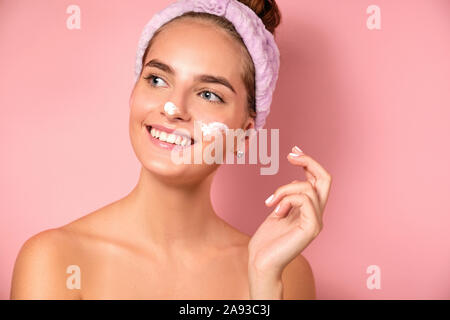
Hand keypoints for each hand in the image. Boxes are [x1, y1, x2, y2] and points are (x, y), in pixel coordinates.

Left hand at [248, 146, 331, 279]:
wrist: (261, 262)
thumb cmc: (267, 241)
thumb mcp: (279, 211)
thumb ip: (289, 198)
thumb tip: (294, 182)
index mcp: (310, 210)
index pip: (318, 180)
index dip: (308, 163)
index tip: (293, 152)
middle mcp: (317, 214)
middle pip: (326, 179)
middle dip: (309, 162)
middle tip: (290, 155)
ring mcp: (316, 221)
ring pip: (309, 188)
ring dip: (285, 189)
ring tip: (270, 202)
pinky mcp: (311, 228)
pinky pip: (305, 200)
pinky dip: (287, 199)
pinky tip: (275, 211)